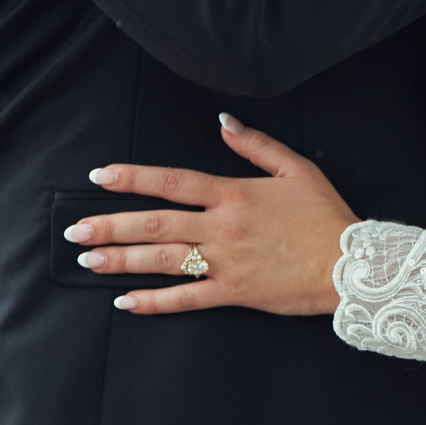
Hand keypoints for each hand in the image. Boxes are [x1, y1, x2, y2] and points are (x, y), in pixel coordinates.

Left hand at [67, 115, 360, 315]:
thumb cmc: (325, 215)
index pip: (173, 182)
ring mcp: (226, 262)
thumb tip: (223, 123)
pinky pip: (186, 299)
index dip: (132, 178)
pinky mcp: (234, 293)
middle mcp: (222, 227)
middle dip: (110, 225)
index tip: (100, 176)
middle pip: (155, 224)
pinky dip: (154, 301)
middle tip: (75, 228)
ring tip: (88, 259)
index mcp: (234, 195)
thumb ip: (256, 145)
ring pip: (162, 261)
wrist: (350, 264)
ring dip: (121, 260)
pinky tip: (126, 301)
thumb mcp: (297, 168)